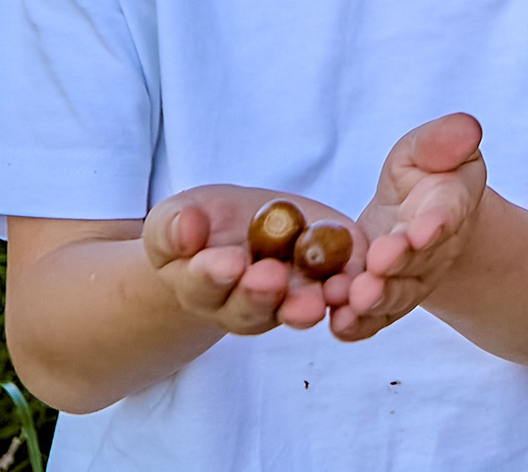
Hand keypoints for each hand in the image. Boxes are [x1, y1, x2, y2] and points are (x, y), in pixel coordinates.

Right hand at [142, 184, 362, 335]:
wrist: (241, 230)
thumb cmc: (199, 226)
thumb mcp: (177, 218)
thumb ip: (175, 227)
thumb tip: (186, 227)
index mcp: (201, 288)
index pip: (204, 285)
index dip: (214, 275)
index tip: (228, 262)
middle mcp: (244, 305)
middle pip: (251, 308)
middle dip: (260, 294)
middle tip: (270, 278)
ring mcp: (288, 299)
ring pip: (296, 309)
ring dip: (305, 305)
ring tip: (316, 298)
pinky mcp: (328, 282)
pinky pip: (339, 294)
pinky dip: (346, 292)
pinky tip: (352, 284)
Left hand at [333, 113, 490, 341]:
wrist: (418, 216)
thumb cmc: (426, 173)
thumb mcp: (430, 147)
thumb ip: (443, 140)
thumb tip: (466, 129)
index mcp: (450, 205)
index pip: (446, 215)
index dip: (435, 224)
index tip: (422, 231)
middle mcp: (433, 250)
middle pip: (418, 260)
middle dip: (398, 265)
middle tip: (378, 267)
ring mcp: (409, 279)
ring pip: (396, 295)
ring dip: (375, 299)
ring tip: (352, 299)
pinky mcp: (383, 301)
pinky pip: (373, 318)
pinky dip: (358, 326)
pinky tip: (338, 327)